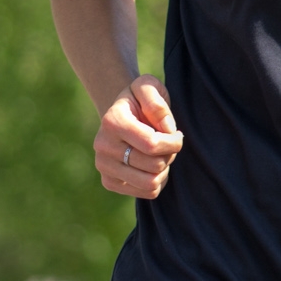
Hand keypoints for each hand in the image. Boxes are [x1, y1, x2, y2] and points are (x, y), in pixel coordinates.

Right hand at [95, 75, 182, 198]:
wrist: (120, 115)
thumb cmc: (139, 101)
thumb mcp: (148, 87)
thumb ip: (157, 102)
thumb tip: (166, 129)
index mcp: (112, 121)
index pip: (152, 145)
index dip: (174, 142)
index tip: (177, 134)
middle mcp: (103, 146)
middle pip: (153, 165)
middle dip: (169, 155)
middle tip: (168, 145)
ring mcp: (103, 166)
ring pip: (150, 183)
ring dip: (164, 171)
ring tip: (161, 157)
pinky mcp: (109, 182)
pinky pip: (146, 193)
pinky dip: (157, 182)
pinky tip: (154, 168)